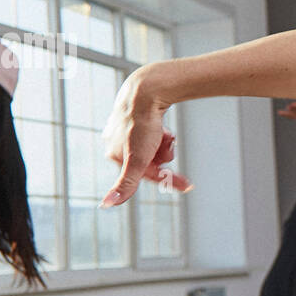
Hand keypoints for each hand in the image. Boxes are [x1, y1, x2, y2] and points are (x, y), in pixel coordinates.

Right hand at [101, 66, 192, 206]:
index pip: (145, 175)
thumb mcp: (138, 160)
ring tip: (165, 134)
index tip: (189, 185)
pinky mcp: (137, 118)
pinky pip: (154, 134)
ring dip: (165, 144)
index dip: (167, 180)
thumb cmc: (142, 125)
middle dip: (163, 156)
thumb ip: (125, 184)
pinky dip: (162, 134)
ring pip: (153, 148)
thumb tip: (107, 204)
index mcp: (114, 154)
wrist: (148, 91)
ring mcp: (125, 129)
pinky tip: (164, 128)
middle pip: (150, 161)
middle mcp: (115, 142)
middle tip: (168, 144)